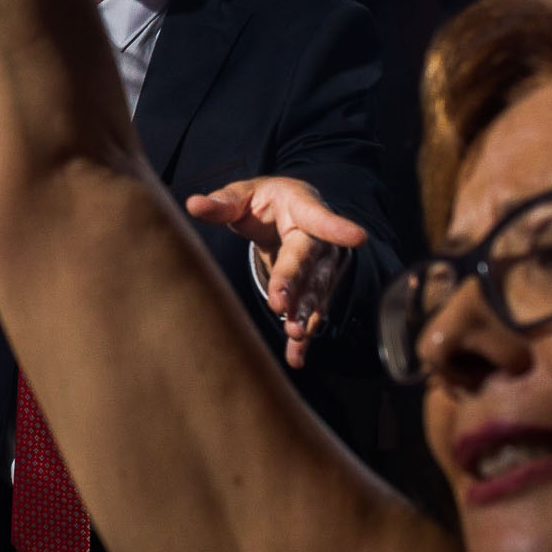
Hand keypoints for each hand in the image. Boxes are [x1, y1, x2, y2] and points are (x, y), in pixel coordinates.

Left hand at [186, 177, 367, 369]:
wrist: (289, 216)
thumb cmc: (265, 202)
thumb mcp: (244, 196)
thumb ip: (222, 202)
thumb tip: (193, 205)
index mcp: (302, 206)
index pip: (318, 216)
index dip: (337, 227)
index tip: (358, 237)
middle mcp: (318, 238)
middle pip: (309, 262)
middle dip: (297, 285)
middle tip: (281, 307)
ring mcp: (322, 266)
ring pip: (315, 291)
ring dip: (304, 315)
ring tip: (294, 334)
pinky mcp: (316, 289)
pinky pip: (312, 313)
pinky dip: (304, 336)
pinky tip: (296, 356)